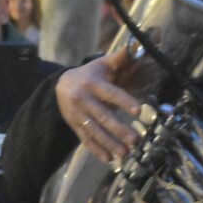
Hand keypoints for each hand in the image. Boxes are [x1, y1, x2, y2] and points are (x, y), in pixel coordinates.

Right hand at [56, 47, 141, 162]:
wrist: (61, 84)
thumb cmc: (92, 72)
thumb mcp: (105, 63)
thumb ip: (124, 56)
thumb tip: (140, 43)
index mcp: (93, 83)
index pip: (110, 93)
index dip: (124, 101)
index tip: (138, 110)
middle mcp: (83, 100)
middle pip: (102, 116)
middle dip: (119, 129)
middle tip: (136, 139)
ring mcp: (77, 114)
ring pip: (94, 131)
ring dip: (110, 143)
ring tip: (126, 153)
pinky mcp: (74, 125)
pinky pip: (85, 139)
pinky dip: (96, 150)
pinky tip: (109, 159)